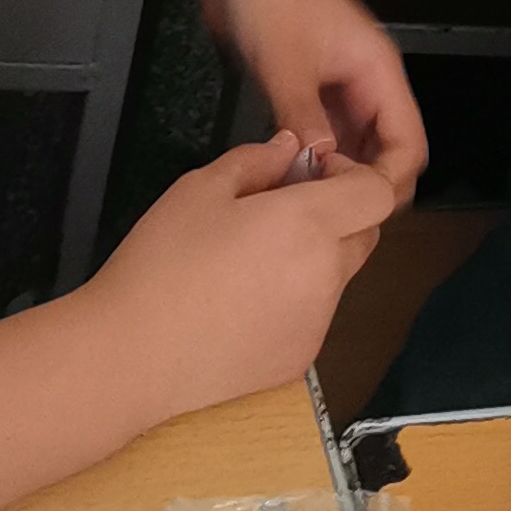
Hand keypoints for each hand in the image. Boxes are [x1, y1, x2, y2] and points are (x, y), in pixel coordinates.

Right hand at [85, 136, 395, 416]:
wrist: (133, 356)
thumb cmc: (162, 261)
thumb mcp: (199, 189)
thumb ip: (255, 162)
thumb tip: (288, 149)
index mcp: (310, 225)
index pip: (377, 193)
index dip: (354, 176)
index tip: (311, 175)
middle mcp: (328, 276)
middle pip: (364, 234)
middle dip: (337, 215)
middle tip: (279, 214)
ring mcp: (318, 324)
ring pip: (338, 278)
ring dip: (315, 260)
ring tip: (250, 264)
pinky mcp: (300, 361)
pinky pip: (313, 318)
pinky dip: (294, 303)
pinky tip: (240, 307)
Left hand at [212, 0, 426, 202]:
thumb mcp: (285, 59)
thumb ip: (306, 116)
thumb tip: (322, 169)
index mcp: (377, 69)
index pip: (408, 141)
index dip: (389, 180)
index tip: (353, 208)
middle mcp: (364, 80)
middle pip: (385, 148)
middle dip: (362, 182)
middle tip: (324, 213)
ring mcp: (335, 83)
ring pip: (352, 143)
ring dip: (334, 171)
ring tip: (303, 202)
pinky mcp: (306, 84)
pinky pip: (322, 132)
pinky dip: (312, 154)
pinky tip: (288, 175)